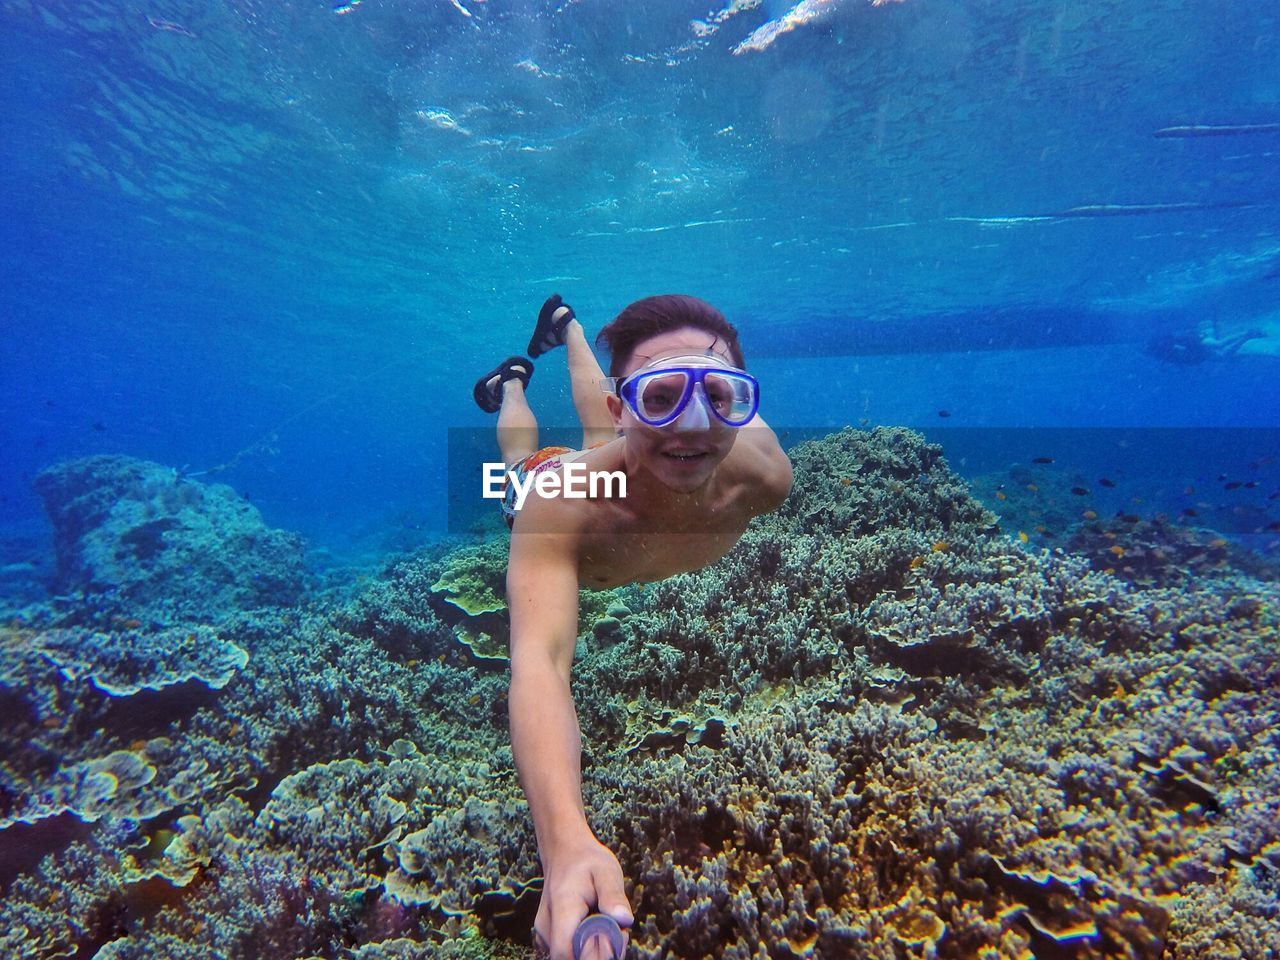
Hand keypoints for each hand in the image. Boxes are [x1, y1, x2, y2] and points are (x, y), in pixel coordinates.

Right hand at [535, 836, 631, 959]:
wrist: (565, 852)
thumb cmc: (587, 861)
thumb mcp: (606, 871)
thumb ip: (613, 896)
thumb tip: (624, 920)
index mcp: (562, 908)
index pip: (566, 952)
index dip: (592, 956)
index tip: (613, 937)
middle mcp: (546, 925)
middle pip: (570, 958)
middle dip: (598, 953)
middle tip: (617, 928)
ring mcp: (544, 933)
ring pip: (571, 957)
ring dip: (593, 950)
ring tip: (605, 921)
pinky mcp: (547, 938)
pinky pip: (569, 953)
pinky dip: (585, 947)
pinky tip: (595, 927)